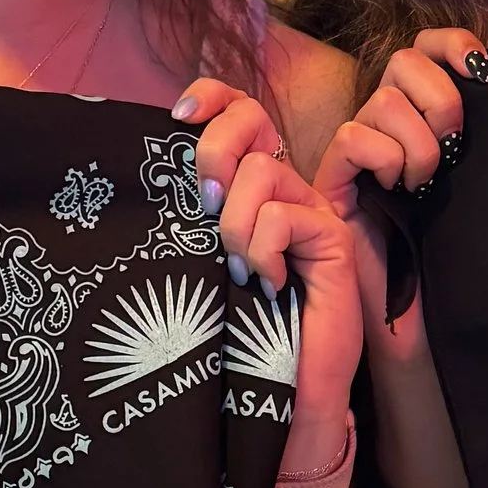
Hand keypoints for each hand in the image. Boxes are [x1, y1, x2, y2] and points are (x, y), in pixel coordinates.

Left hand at [174, 80, 363, 431]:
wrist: (280, 390)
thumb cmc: (234, 331)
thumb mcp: (199, 260)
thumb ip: (189, 215)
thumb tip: (154, 174)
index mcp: (252, 185)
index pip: (240, 109)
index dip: (212, 97)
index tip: (178, 116)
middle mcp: (285, 188)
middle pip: (251, 121)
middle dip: (214, 154)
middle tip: (204, 205)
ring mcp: (312, 210)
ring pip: (261, 174)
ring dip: (235, 227)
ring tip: (239, 271)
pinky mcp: (333, 239)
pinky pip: (283, 218)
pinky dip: (264, 252)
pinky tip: (268, 284)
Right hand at [313, 29, 483, 359]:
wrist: (424, 316)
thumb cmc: (458, 254)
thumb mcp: (485, 181)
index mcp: (426, 114)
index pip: (430, 46)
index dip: (454, 44)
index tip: (484, 72)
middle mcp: (390, 124)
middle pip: (405, 59)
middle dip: (441, 99)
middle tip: (454, 150)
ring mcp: (359, 150)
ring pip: (381, 100)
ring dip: (418, 143)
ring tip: (424, 185)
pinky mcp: (332, 179)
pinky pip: (353, 138)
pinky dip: (383, 159)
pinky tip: (395, 192)